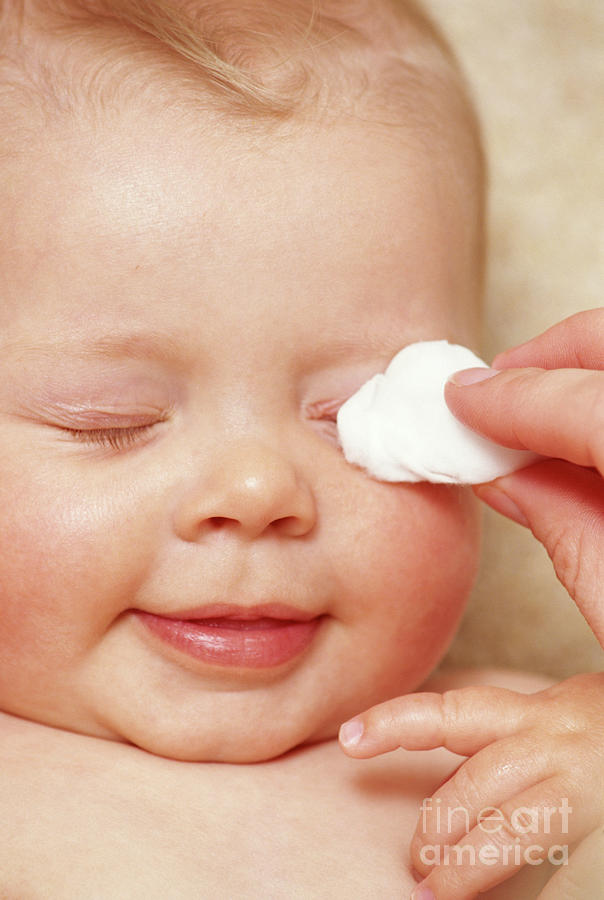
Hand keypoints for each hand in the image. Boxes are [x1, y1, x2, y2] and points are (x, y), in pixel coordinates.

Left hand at [338, 673, 603, 898]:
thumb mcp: (570, 715)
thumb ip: (513, 736)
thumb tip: (456, 781)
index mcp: (541, 714)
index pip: (452, 715)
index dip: (395, 723)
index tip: (349, 739)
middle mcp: (560, 746)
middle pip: (470, 791)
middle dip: (435, 834)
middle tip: (419, 867)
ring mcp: (588, 793)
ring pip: (507, 836)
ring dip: (465, 873)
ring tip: (439, 894)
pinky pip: (562, 873)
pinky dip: (531, 891)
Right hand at [444, 307, 603, 640]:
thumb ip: (558, 522)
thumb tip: (502, 473)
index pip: (584, 406)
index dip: (508, 398)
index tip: (457, 399)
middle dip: (548, 357)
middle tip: (494, 393)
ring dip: (573, 374)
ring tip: (526, 413)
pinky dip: (593, 407)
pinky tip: (573, 437)